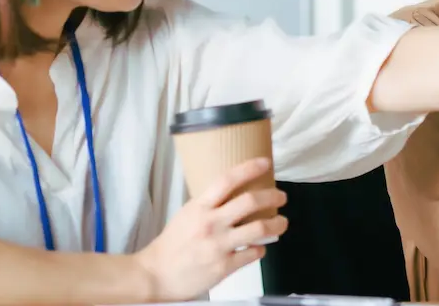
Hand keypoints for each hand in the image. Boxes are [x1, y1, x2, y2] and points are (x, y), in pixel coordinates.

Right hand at [132, 158, 287, 301]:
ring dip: (277, 224)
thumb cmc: (172, 244)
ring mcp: (218, 245)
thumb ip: (208, 204)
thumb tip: (232, 194)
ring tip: (282, 222)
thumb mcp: (187, 214)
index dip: (249, 168)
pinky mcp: (224, 266)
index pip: (227, 180)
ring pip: (259, 228)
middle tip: (281, 197)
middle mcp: (211, 223)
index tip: (265, 163)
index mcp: (199, 207)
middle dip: (273, 196)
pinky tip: (260, 247)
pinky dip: (261, 249)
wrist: (157, 275)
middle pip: (250, 202)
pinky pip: (253, 253)